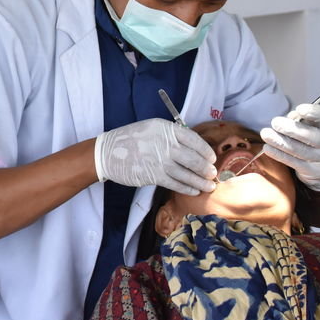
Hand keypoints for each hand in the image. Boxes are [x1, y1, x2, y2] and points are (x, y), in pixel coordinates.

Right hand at [94, 119, 216, 194]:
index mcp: (165, 128)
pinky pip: (176, 183)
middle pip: (194, 158)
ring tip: (208, 186)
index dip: (205, 150)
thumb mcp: (151, 128)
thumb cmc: (130, 139)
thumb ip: (170, 136)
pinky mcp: (154, 175)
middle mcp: (164, 143)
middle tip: (212, 174)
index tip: (211, 158)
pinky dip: (187, 188)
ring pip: (187, 174)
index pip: (193, 139)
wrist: (107, 152)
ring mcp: (160, 160)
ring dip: (200, 182)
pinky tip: (193, 191)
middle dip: (206, 169)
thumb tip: (192, 148)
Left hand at [261, 102, 319, 190]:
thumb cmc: (318, 134)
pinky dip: (279, 154)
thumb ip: (304, 117)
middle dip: (291, 129)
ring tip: (266, 134)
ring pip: (301, 150)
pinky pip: (294, 163)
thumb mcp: (318, 123)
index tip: (300, 109)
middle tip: (275, 122)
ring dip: (280, 142)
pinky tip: (268, 147)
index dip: (316, 113)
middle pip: (313, 137)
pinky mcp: (313, 171)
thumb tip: (289, 118)